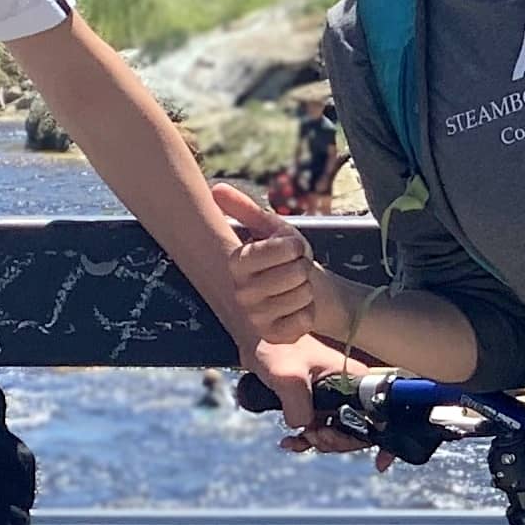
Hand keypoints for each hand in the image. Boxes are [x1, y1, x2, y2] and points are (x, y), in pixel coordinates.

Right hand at [212, 181, 333, 345]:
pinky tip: (299, 309)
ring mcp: (254, 317)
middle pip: (296, 272)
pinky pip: (303, 321)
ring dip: (308, 290)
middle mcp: (239, 291)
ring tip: (297, 288)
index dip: (296, 246)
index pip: (282, 249)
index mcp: (236, 263)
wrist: (301, 290)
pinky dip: (308, 312)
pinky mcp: (271, 336)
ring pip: (301, 296)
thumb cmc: (286, 257)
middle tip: (296, 269)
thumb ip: (244, 209)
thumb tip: (215, 188)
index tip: (292, 247)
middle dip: (305, 268)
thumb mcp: (270, 229)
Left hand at [240, 337, 371, 454]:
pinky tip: (290, 441)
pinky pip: (319, 429)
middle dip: (335, 441)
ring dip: (319, 442)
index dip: (366, 438)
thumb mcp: (289, 378)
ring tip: (298, 438)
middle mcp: (350, 388)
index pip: (376, 416)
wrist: (254, 336)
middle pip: (358, 429)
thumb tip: (304, 429)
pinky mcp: (316, 402)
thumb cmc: (274, 346)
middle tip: (312, 437)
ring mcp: (333, 396)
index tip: (345, 445)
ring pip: (337, 432)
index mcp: (356, 377)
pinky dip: (306, 439)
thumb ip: (300, 408)